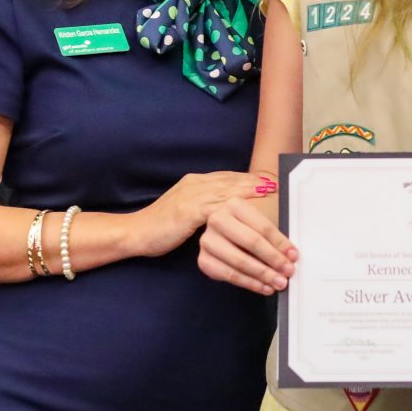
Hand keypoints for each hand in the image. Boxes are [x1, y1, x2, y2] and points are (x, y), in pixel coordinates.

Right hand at [135, 172, 272, 256]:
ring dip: (250, 192)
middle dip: (255, 183)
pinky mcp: (189, 210)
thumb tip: (225, 211)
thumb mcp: (185, 212)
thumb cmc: (161, 227)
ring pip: (228, 191)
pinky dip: (234, 207)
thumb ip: (204, 206)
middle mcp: (195, 184)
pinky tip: (247, 208)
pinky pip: (217, 207)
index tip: (268, 181)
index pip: (227, 177)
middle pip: (231, 181)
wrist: (136, 233)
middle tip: (276, 184)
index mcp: (195, 183)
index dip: (248, 179)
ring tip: (270, 193)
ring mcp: (191, 195)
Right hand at [197, 195, 297, 294]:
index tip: (293, 256)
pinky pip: (230, 275)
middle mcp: (218, 220)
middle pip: (251, 243)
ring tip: (278, 283)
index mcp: (235, 205)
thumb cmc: (244, 227)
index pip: (262, 227)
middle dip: (273, 260)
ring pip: (240, 262)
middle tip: (287, 271)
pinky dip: (250, 283)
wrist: (220, 233)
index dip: (280, 243)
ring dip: (263, 275)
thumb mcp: (258, 222)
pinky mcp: (204, 260)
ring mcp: (207, 240)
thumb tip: (290, 256)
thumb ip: (273, 236)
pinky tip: (263, 287)